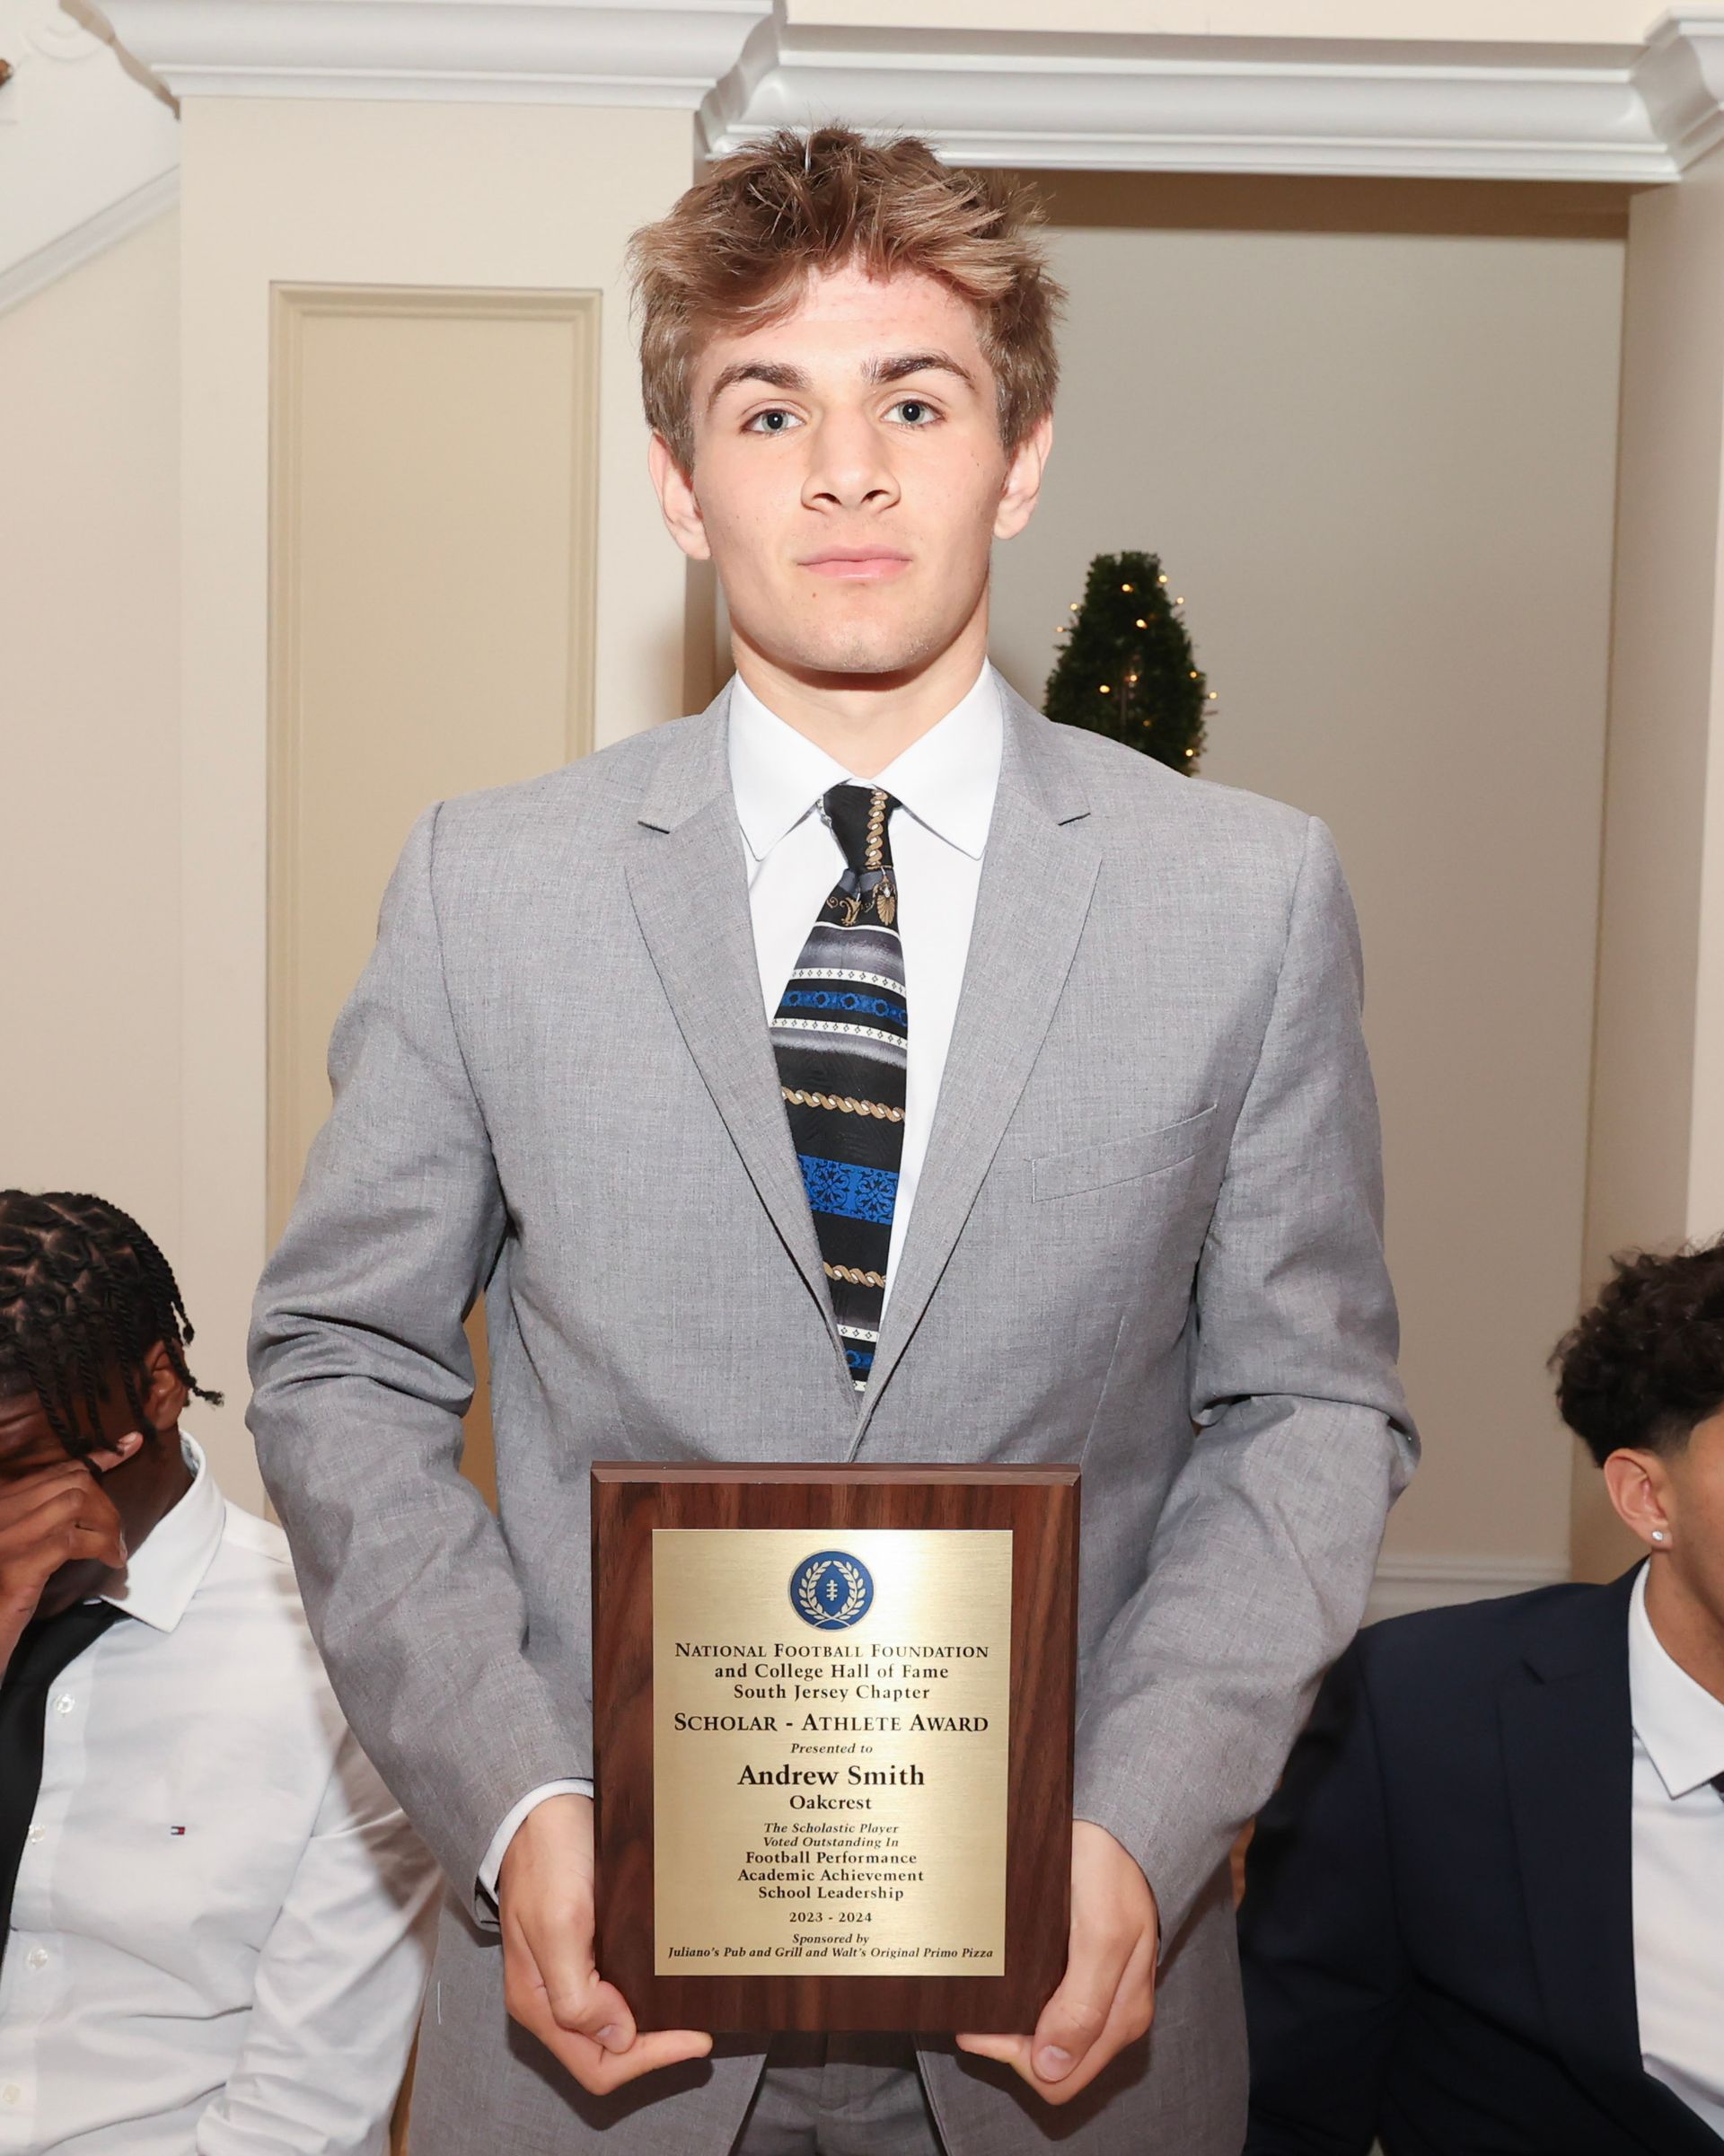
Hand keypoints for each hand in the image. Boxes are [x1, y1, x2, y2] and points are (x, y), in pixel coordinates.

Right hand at [0, 1458, 129, 1674]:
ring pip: (74, 1503)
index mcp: (2, 1502)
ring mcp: (6, 1538)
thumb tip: (90, 1497)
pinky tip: (111, 1561)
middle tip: (115, 1534)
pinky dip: (101, 1547)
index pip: (56, 1469)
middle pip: (71, 1482)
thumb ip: (45, 1517)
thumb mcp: (21, 1547)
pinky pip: (72, 1541)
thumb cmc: (4, 1591)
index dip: (98, 1457)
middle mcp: (0, 1512)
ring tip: (115, 1550)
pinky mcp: (18, 1568)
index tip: (130, 1445)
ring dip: (107, 1524)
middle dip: (106, 1503)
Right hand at [497, 1791, 711, 2093]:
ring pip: (615, 2025)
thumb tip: (616, 2038)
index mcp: (538, 2002)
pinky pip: (618, 1990)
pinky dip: (646, 1995)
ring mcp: (568, 1973)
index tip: (694, 2039)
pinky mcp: (586, 1948)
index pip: (596, 2064)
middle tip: (699, 2029)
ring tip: (693, 2010)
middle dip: (654, 2048)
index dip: (647, 2060)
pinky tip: (671, 1981)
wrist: (540, 1805)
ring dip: (654, 2025)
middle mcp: (551, 1997)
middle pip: (607, 2052)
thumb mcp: (558, 1925)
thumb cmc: (547, 1858)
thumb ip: (576, 1994)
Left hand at [956, 1820, 1156, 2105]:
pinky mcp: (1084, 1975)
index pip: (1061, 2079)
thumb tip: (1051, 2068)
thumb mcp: (1101, 1935)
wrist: (1117, 1827)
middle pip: (1052, 2067)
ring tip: (982, 1997)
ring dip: (1011, 2027)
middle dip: (1009, 2046)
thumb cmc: (1111, 1874)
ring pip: (1046, 2041)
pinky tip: (1003, 1982)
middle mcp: (1112, 2017)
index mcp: (1122, 2018)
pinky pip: (1048, 2011)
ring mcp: (1098, 1997)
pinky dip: (1020, 2005)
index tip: (980, 2027)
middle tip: (974, 2014)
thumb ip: (1083, 2005)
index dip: (1015, 2059)